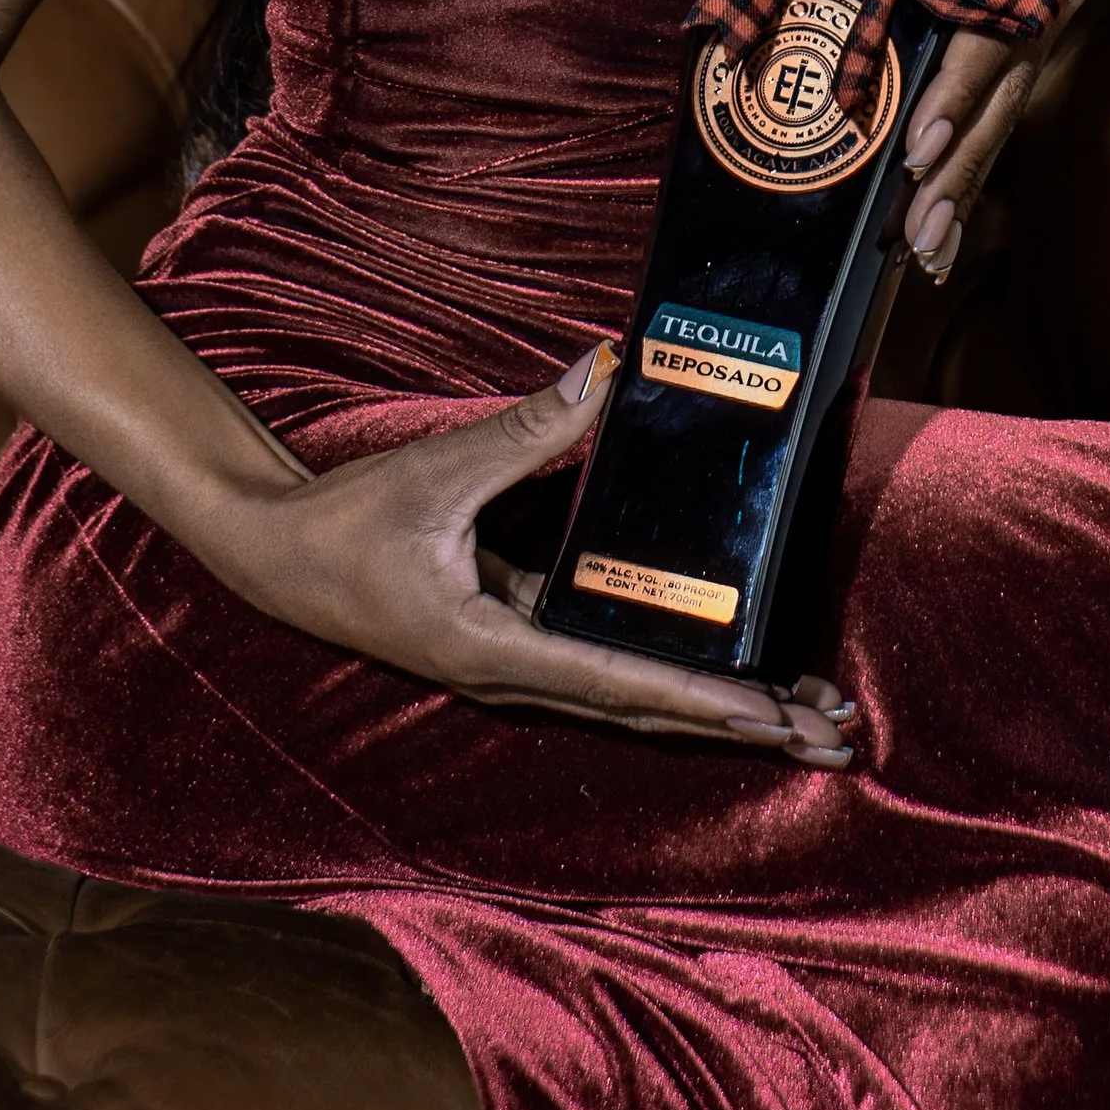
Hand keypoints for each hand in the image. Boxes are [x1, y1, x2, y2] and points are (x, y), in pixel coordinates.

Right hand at [203, 344, 854, 762]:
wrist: (274, 557)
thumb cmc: (347, 522)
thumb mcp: (438, 473)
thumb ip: (526, 431)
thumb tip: (604, 375)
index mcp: (496, 651)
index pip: (622, 686)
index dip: (703, 700)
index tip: (773, 717)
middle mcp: (516, 676)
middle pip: (649, 714)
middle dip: (743, 725)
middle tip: (834, 735)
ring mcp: (516, 666)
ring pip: (636, 701)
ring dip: (717, 710)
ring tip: (803, 715)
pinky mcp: (513, 641)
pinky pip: (607, 669)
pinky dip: (670, 678)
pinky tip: (722, 672)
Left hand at [900, 0, 1109, 270]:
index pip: (981, 45)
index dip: (950, 98)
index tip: (918, 148)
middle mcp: (1034, 16)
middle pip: (993, 108)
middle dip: (954, 177)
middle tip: (915, 240)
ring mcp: (1034, 32)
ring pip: (997, 120)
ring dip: (962, 184)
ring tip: (926, 250)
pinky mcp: (1026, 36)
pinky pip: (1000, 106)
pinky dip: (973, 157)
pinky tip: (946, 206)